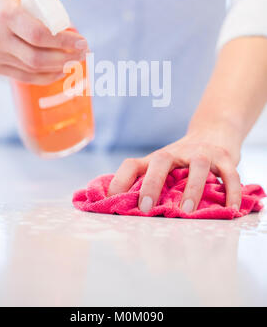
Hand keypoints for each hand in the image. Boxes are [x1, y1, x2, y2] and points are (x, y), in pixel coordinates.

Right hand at [0, 0, 87, 83]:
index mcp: (7, 14)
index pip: (40, 34)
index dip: (64, 42)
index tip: (82, 41)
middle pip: (37, 57)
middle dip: (66, 58)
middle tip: (83, 53)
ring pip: (32, 69)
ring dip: (59, 68)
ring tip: (75, 61)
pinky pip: (24, 77)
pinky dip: (45, 77)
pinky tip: (60, 71)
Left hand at [108, 125, 241, 212]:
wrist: (214, 130)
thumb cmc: (183, 158)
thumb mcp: (164, 168)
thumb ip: (150, 184)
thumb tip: (123, 210)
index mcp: (158, 159)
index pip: (133, 164)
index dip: (119, 180)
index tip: (110, 200)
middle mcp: (177, 153)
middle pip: (161, 160)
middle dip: (152, 183)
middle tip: (146, 207)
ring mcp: (202, 153)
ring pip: (197, 165)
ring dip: (192, 188)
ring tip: (187, 211)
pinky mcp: (224, 157)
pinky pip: (229, 173)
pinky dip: (231, 191)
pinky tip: (230, 209)